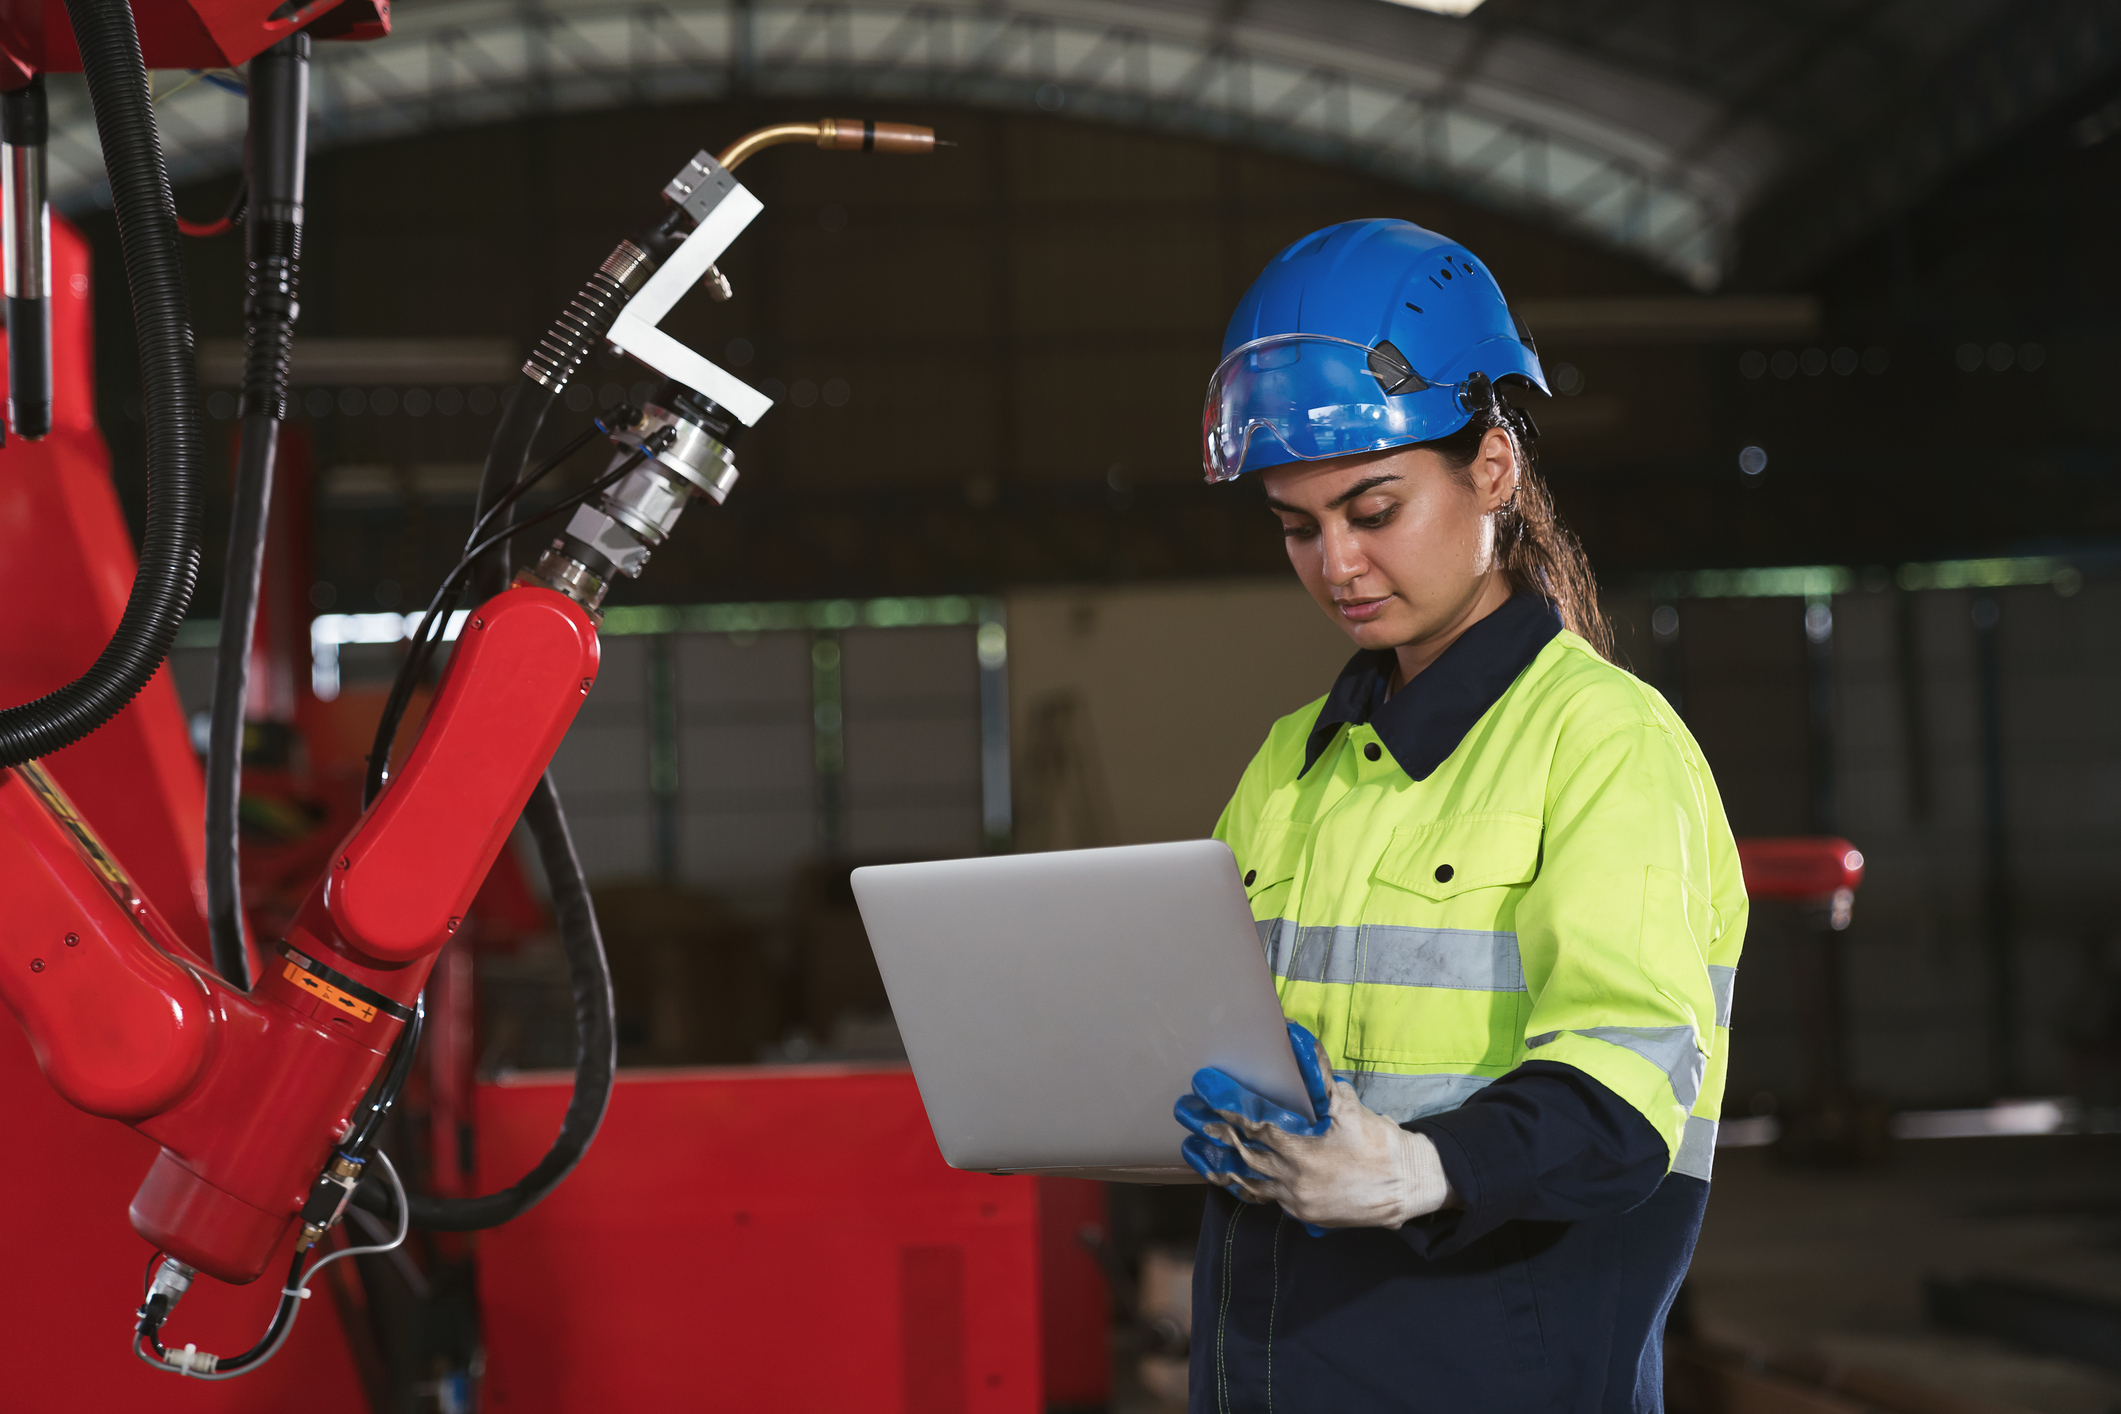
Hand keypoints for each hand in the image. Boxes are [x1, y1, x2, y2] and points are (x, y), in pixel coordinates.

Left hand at [1176, 1025, 1453, 1229]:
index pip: (1255, 1125)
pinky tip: (1224, 1174)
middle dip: (1211, 1130)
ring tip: (1190, 1146)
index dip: (1227, 1104)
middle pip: (1240, 1153)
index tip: (1205, 1086)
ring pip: (1244, 1181)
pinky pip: (1261, 1197)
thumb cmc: (1380, 1142)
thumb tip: (1296, 1040)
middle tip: (1186, 1110)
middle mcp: (1293, 1180)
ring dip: (1215, 1162)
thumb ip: (1319, 1076)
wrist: (1407, 1186)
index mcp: (1304, 1152)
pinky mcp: (1300, 1213)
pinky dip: (1240, 1183)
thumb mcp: (1349, 1105)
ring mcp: (1294, 1200)